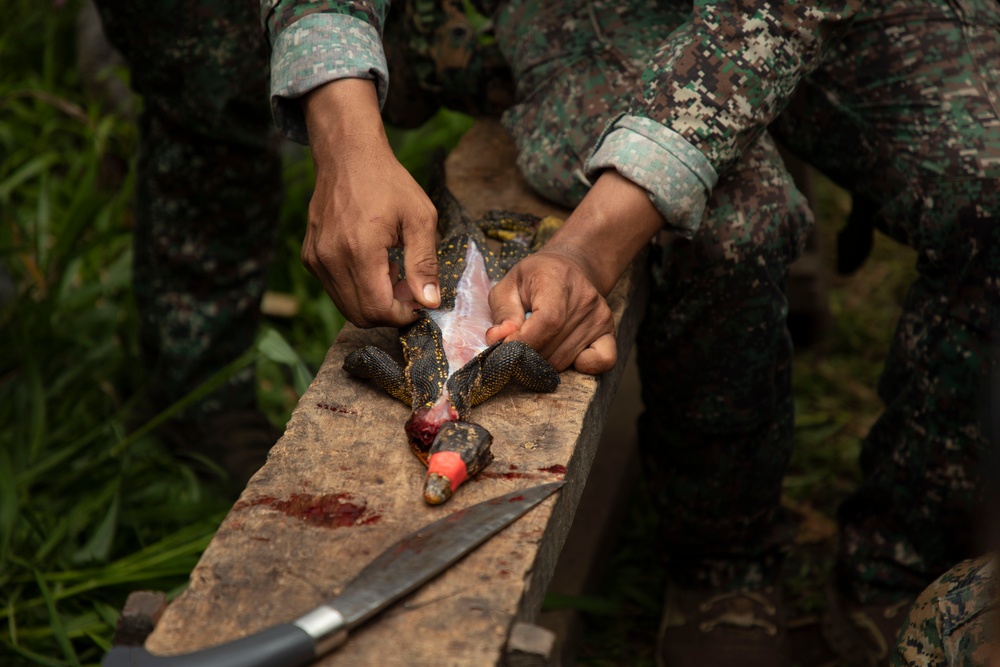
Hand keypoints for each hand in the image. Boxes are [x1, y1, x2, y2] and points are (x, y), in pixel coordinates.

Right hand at [302, 79, 439, 327]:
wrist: (347, 156)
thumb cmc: (388, 183)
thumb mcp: (420, 219)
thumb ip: (424, 264)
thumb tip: (429, 302)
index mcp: (360, 250)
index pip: (378, 309)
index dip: (402, 315)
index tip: (418, 303)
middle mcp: (331, 258)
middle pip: (360, 315)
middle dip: (389, 312)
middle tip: (408, 290)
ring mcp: (316, 258)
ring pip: (346, 306)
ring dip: (373, 302)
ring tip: (392, 274)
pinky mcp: (310, 257)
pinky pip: (334, 290)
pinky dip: (357, 290)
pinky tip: (374, 266)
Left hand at [486, 170, 664, 373]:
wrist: (570, 268)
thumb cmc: (534, 278)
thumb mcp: (509, 285)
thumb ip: (502, 313)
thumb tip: (499, 339)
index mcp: (557, 279)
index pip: (548, 321)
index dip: (524, 342)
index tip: (505, 348)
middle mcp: (585, 299)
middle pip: (554, 347)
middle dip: (526, 356)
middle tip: (515, 348)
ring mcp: (600, 316)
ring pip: (565, 360)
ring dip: (543, 363)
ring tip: (537, 344)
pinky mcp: (609, 331)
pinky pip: (602, 362)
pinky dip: (580, 368)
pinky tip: (565, 355)